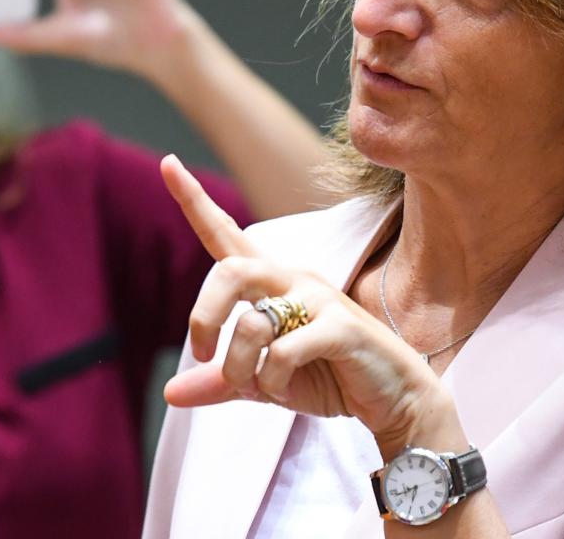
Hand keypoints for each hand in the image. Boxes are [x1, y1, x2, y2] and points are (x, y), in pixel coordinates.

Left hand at [158, 155, 464, 456]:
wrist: (395, 399)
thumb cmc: (328, 376)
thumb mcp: (265, 382)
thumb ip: (222, 382)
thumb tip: (170, 393)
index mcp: (271, 283)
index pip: (226, 233)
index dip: (194, 200)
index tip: (168, 163)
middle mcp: (293, 279)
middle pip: (228, 271)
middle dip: (203, 316)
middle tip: (202, 354)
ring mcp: (320, 299)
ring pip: (252, 321)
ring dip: (238, 366)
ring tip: (254, 386)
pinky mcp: (342, 327)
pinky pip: (284, 352)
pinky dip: (271, 380)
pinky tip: (284, 389)